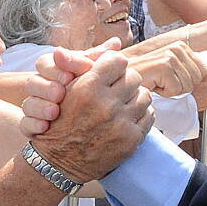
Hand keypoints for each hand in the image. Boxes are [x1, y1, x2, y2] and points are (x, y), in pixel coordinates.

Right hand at [21, 47, 153, 182]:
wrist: (57, 162)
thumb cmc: (58, 122)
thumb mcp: (65, 89)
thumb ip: (88, 64)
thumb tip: (116, 43)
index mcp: (88, 88)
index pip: (118, 60)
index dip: (113, 64)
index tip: (110, 71)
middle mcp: (106, 104)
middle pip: (134, 76)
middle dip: (125, 81)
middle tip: (116, 88)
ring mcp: (121, 123)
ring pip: (144, 95)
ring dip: (134, 97)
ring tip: (122, 103)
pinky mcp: (131, 139)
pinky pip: (149, 116)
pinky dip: (140, 114)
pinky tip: (127, 117)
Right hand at [121, 38, 206, 97]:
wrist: (121, 80)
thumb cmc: (144, 77)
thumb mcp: (174, 74)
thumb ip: (197, 73)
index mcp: (180, 46)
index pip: (202, 71)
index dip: (187, 81)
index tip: (168, 78)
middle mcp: (176, 47)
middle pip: (197, 79)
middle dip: (179, 87)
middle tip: (161, 82)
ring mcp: (169, 56)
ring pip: (188, 86)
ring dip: (171, 91)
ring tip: (155, 83)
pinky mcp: (163, 66)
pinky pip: (177, 89)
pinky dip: (164, 93)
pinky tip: (152, 85)